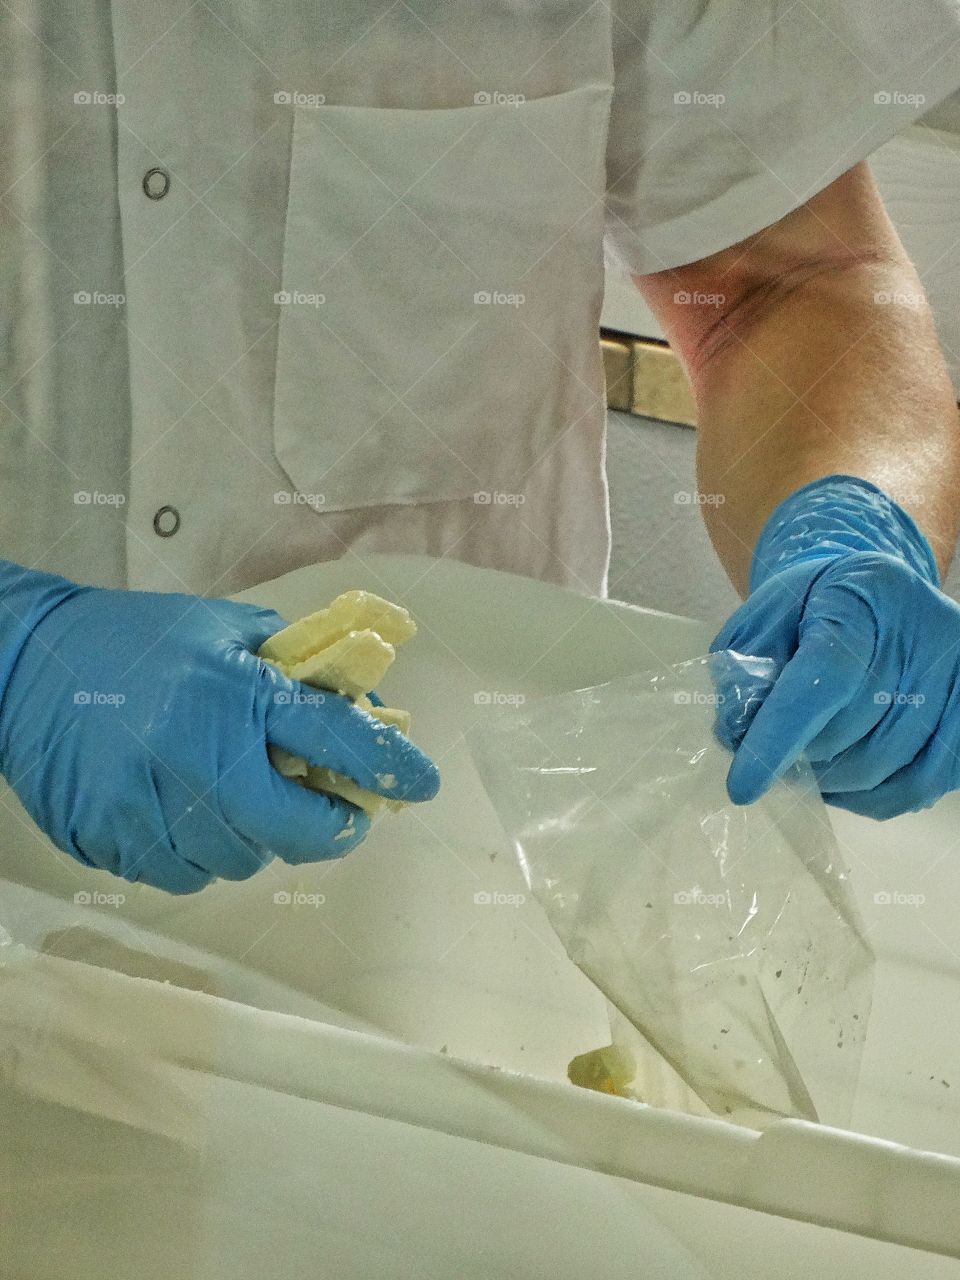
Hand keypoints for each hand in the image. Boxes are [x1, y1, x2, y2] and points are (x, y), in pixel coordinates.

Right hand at [0, 567, 439, 892]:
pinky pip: (185, 875)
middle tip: (338, 815)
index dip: (391, 763)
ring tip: (240, 798)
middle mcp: (196, 754)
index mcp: (235, 691)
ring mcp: (149, 806)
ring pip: (240, 861)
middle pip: (296, 829)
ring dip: (257, 838)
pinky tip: (188, 813)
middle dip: (330, 828)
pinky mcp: (110, 840)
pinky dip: (201, 854)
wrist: (23, 662)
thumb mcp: (223, 630)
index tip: (422, 783)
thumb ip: (291, 669)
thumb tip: (359, 709)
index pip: (336, 737)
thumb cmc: (135, 639)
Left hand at [710, 475, 952, 819]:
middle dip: (801, 755)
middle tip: (775, 755)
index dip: (780, 736)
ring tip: (806, 763)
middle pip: (852, 731)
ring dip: (831, 780)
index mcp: (860, 597)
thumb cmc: (810, 607)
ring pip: (883, 768)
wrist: (875, 594)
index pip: (824, 678)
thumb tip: (737, 736)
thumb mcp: (764, 617)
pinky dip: (869, 796)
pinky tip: (841, 780)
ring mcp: (957, 676)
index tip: (743, 786)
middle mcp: (924, 633)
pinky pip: (917, 786)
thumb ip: (743, 669)